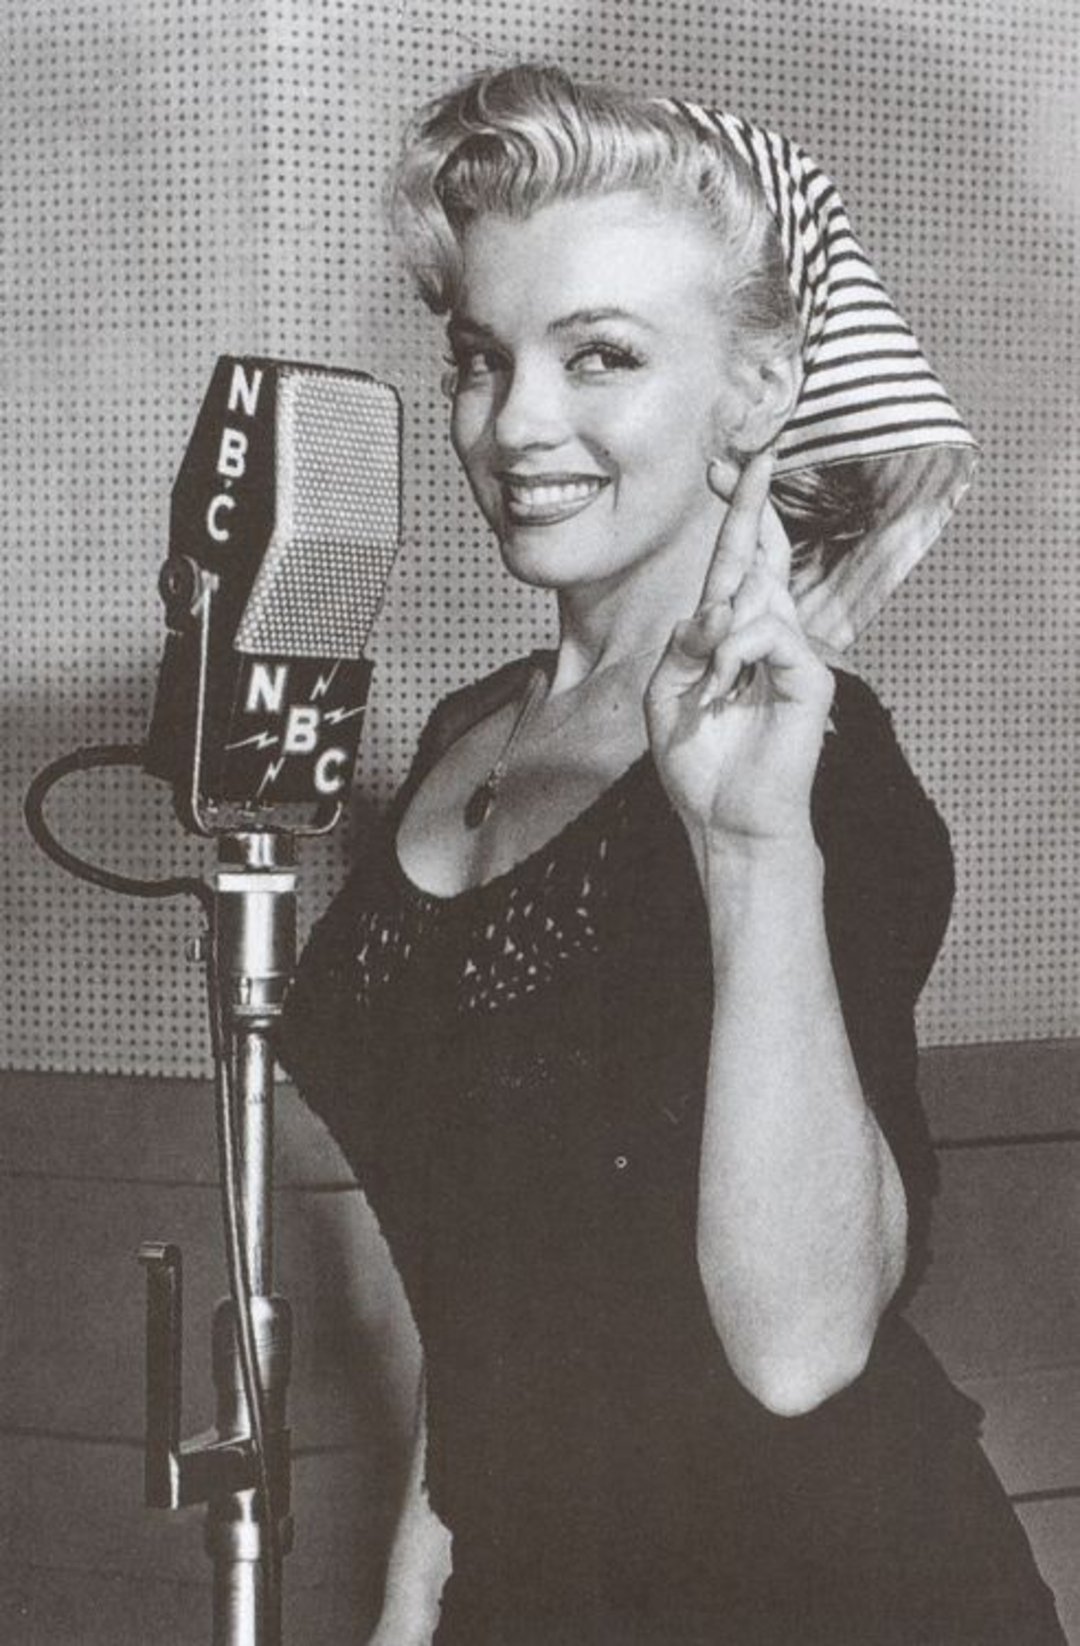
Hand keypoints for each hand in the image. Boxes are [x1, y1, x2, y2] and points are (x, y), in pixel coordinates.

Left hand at [645, 450, 834, 847]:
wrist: (726, 820)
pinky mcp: (809, 677)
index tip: (721, 467)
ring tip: (711, 681)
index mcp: (728, 635)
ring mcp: (791, 653)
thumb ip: (682, 647)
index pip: (735, 562)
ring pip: (760, 596)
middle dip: (749, 507)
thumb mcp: (668, 695)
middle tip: (750, 458)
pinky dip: (739, 651)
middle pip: (761, 557)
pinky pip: (773, 635)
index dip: (733, 515)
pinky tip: (723, 684)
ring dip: (724, 626)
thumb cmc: (697, 762)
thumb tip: (711, 610)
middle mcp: (764, 634)